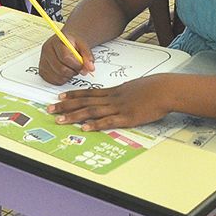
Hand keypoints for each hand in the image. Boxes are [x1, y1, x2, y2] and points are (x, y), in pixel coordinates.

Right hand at [38, 32, 94, 83]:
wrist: (65, 41)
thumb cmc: (72, 42)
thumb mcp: (82, 44)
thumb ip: (87, 55)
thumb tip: (90, 68)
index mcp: (55, 42)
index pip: (65, 57)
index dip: (76, 64)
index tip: (83, 66)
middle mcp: (46, 51)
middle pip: (60, 68)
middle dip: (73, 71)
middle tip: (78, 69)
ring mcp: (43, 61)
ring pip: (57, 76)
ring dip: (68, 76)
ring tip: (72, 69)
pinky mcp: (42, 70)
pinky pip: (53, 81)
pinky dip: (62, 79)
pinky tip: (65, 73)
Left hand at [47, 77, 173, 130]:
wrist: (165, 89)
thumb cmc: (154, 88)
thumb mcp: (135, 87)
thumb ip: (124, 92)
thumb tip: (119, 95)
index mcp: (114, 91)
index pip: (88, 93)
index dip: (73, 95)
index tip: (60, 97)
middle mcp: (112, 98)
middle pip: (85, 102)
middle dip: (66, 106)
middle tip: (50, 109)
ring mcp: (119, 108)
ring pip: (92, 112)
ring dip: (74, 116)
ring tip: (60, 120)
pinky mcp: (127, 118)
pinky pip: (108, 122)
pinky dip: (95, 125)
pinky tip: (84, 128)